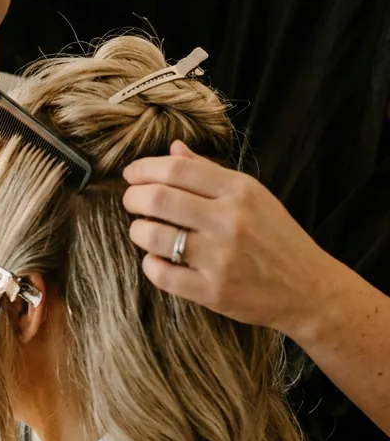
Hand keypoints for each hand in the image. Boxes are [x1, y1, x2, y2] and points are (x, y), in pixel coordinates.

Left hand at [122, 141, 333, 337]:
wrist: (309, 289)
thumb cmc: (278, 238)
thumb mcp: (254, 196)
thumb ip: (211, 173)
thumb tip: (174, 149)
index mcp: (240, 191)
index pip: (177, 170)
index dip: (144, 169)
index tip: (132, 174)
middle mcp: (229, 221)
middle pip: (158, 199)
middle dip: (133, 197)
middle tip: (131, 201)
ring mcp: (220, 258)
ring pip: (154, 237)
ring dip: (138, 231)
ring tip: (143, 230)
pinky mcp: (212, 291)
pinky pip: (161, 274)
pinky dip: (150, 264)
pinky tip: (157, 260)